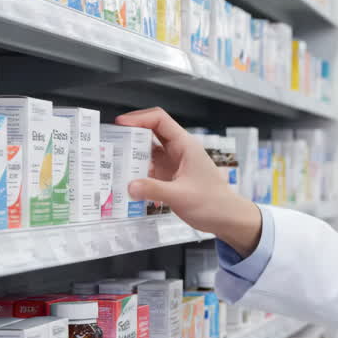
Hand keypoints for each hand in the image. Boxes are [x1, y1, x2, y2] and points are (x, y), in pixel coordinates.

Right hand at [115, 107, 262, 254]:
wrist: (227, 219)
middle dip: (130, 137)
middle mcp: (178, 151)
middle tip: (109, 145)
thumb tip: (129, 186)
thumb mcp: (181, 196)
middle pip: (150, 134)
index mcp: (185, 146)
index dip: (139, 118)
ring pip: (148, 152)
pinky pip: (150, 169)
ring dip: (132, 157)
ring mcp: (174, 163)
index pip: (160, 120)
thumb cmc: (212, 203)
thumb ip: (154, 190)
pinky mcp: (170, 177)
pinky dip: (137, 173)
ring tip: (111, 163)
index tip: (119, 125)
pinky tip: (125, 181)